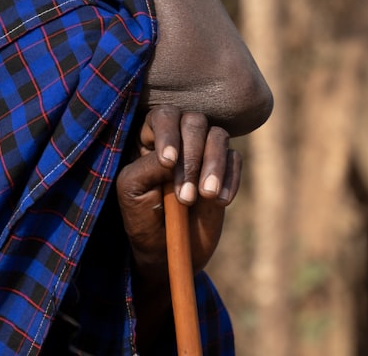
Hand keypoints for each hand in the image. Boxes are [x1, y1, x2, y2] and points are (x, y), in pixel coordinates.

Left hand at [116, 106, 240, 276]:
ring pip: (218, 135)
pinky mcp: (224, 170)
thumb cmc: (142, 218)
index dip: (168, 133)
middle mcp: (178, 139)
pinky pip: (235, 158)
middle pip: (193, 121)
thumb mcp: (131, 192)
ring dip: (213, 164)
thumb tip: (176, 156)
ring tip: (206, 196)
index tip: (167, 162)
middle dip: (192, 156)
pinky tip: (220, 201)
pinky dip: (230, 178)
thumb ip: (147, 167)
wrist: (167, 253)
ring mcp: (203, 153)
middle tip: (185, 196)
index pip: (162, 115)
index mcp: (150, 138)